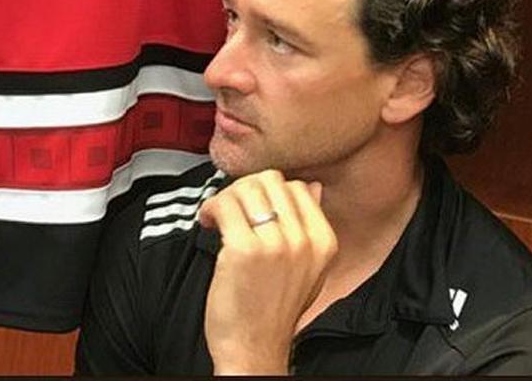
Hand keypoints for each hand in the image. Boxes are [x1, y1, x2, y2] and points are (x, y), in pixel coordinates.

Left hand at [197, 169, 337, 374]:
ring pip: (246, 187)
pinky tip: (208, 223)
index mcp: (323, 242)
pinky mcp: (244, 249)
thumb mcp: (308, 269)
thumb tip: (312, 188)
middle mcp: (303, 241)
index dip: (269, 191)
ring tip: (218, 217)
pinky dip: (210, 208)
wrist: (253, 350)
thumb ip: (311, 228)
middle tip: (231, 208)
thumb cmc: (274, 311)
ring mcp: (275, 244)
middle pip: (270, 181)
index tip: (253, 205)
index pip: (298, 187)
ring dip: (225, 198)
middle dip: (245, 189)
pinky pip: (224, 204)